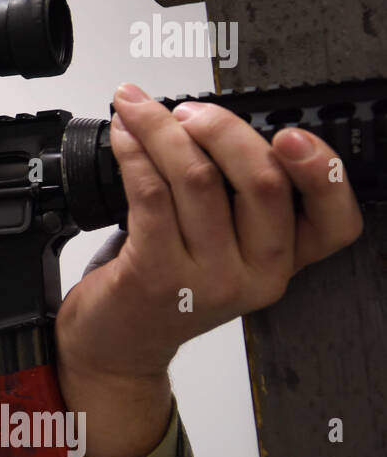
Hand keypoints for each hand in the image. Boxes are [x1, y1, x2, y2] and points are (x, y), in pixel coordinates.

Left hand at [56, 82, 363, 383]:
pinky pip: (150, 193)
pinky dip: (133, 153)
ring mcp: (208, 279)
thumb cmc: (167, 286)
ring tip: (138, 110)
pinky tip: (124, 136)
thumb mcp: (222, 248)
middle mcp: (256, 274)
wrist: (121, 346)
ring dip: (161, 130)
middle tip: (186, 111)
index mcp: (284, 261)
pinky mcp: (156, 276)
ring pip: (197, 178)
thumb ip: (238, 198)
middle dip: (221, 128)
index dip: (321, 169)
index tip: (289, 133)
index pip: (336, 219)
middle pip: (261, 181)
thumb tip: (214, 122)